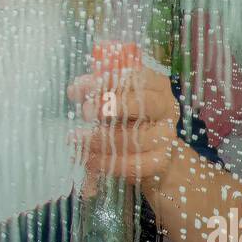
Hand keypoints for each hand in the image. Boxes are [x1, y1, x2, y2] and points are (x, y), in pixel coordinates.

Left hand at [67, 65, 181, 189]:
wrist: (152, 152)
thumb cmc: (129, 117)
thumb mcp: (112, 99)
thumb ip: (95, 90)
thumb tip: (75, 90)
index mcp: (156, 86)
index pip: (140, 77)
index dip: (113, 81)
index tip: (88, 86)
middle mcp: (166, 108)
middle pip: (145, 104)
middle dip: (113, 107)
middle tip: (86, 111)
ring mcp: (166, 136)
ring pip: (134, 138)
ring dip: (101, 139)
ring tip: (77, 138)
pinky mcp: (159, 161)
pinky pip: (132, 164)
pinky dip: (107, 162)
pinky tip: (88, 159)